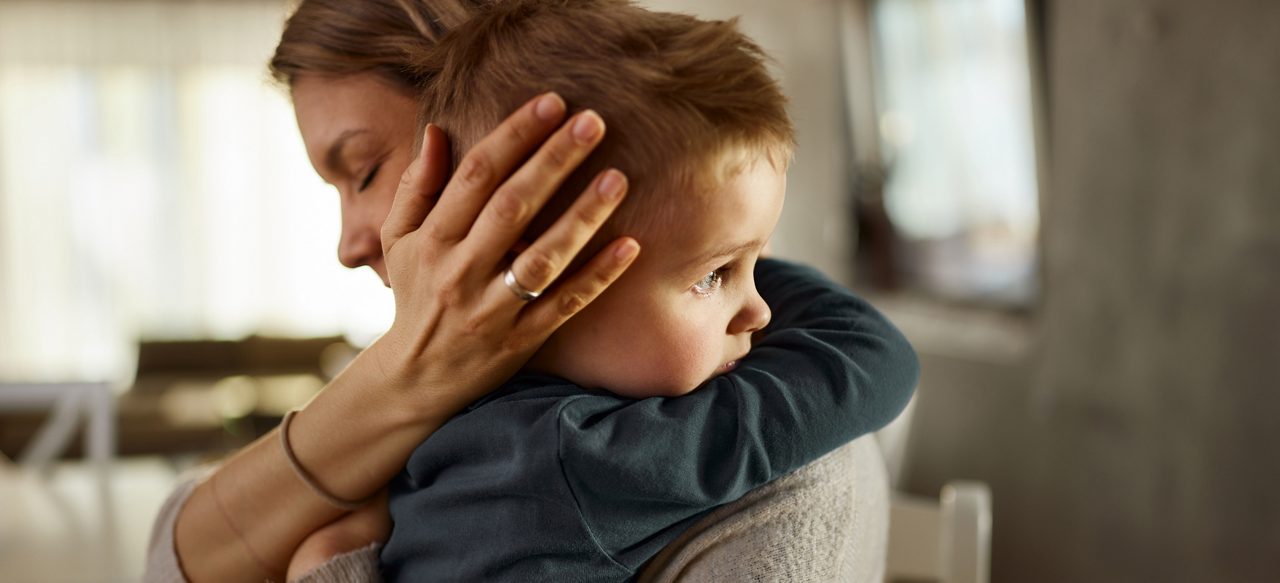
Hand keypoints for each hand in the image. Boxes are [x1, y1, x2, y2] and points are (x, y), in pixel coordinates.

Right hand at [375, 92, 638, 416]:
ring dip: (582, 217)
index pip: (476, 175)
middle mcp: (460, 272)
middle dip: (553, 161)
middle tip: (594, 122)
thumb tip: (435, 129)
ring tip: (618, 178)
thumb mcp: (398, 241)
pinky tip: (631, 246)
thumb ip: (417, 187)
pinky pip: (564, 305)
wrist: (415, 380)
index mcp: (431, 240)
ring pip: (542, 258)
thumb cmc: (415, 295)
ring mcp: (492, 309)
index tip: (552, 102)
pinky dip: (597, 277)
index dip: (514, 135)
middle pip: (511, 208)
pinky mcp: (520, 341)